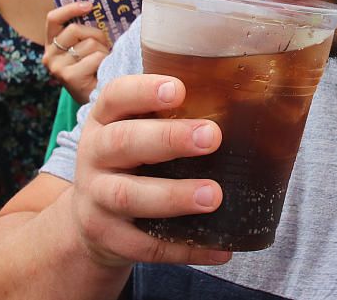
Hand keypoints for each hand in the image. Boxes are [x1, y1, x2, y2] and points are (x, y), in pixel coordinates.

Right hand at [44, 2, 111, 103]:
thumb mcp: (87, 48)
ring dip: (104, 51)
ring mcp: (58, 67)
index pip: (53, 19)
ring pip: (89, 43)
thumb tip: (96, 7)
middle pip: (75, 29)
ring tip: (103, 64)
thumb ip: (86, 33)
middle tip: (104, 49)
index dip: (70, 9)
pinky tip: (102, 73)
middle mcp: (50, 56)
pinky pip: (96, 57)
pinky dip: (105, 62)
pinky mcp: (69, 77)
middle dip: (96, 36)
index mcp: (52, 45)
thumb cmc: (96, 70)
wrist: (99, 102)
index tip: (89, 5)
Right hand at [72, 74, 230, 266]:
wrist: (91, 219)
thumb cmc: (133, 161)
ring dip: (173, 195)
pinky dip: (184, 248)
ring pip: (127, 196)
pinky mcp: (108, 238)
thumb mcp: (138, 130)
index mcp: (105, 120)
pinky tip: (220, 246)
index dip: (144, 91)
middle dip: (167, 138)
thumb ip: (173, 115)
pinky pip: (145, 246)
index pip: (115, 96)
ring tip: (214, 195)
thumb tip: (245, 100)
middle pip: (122, 143)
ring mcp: (96, 199)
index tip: (179, 89)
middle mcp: (94, 155)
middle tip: (212, 136)